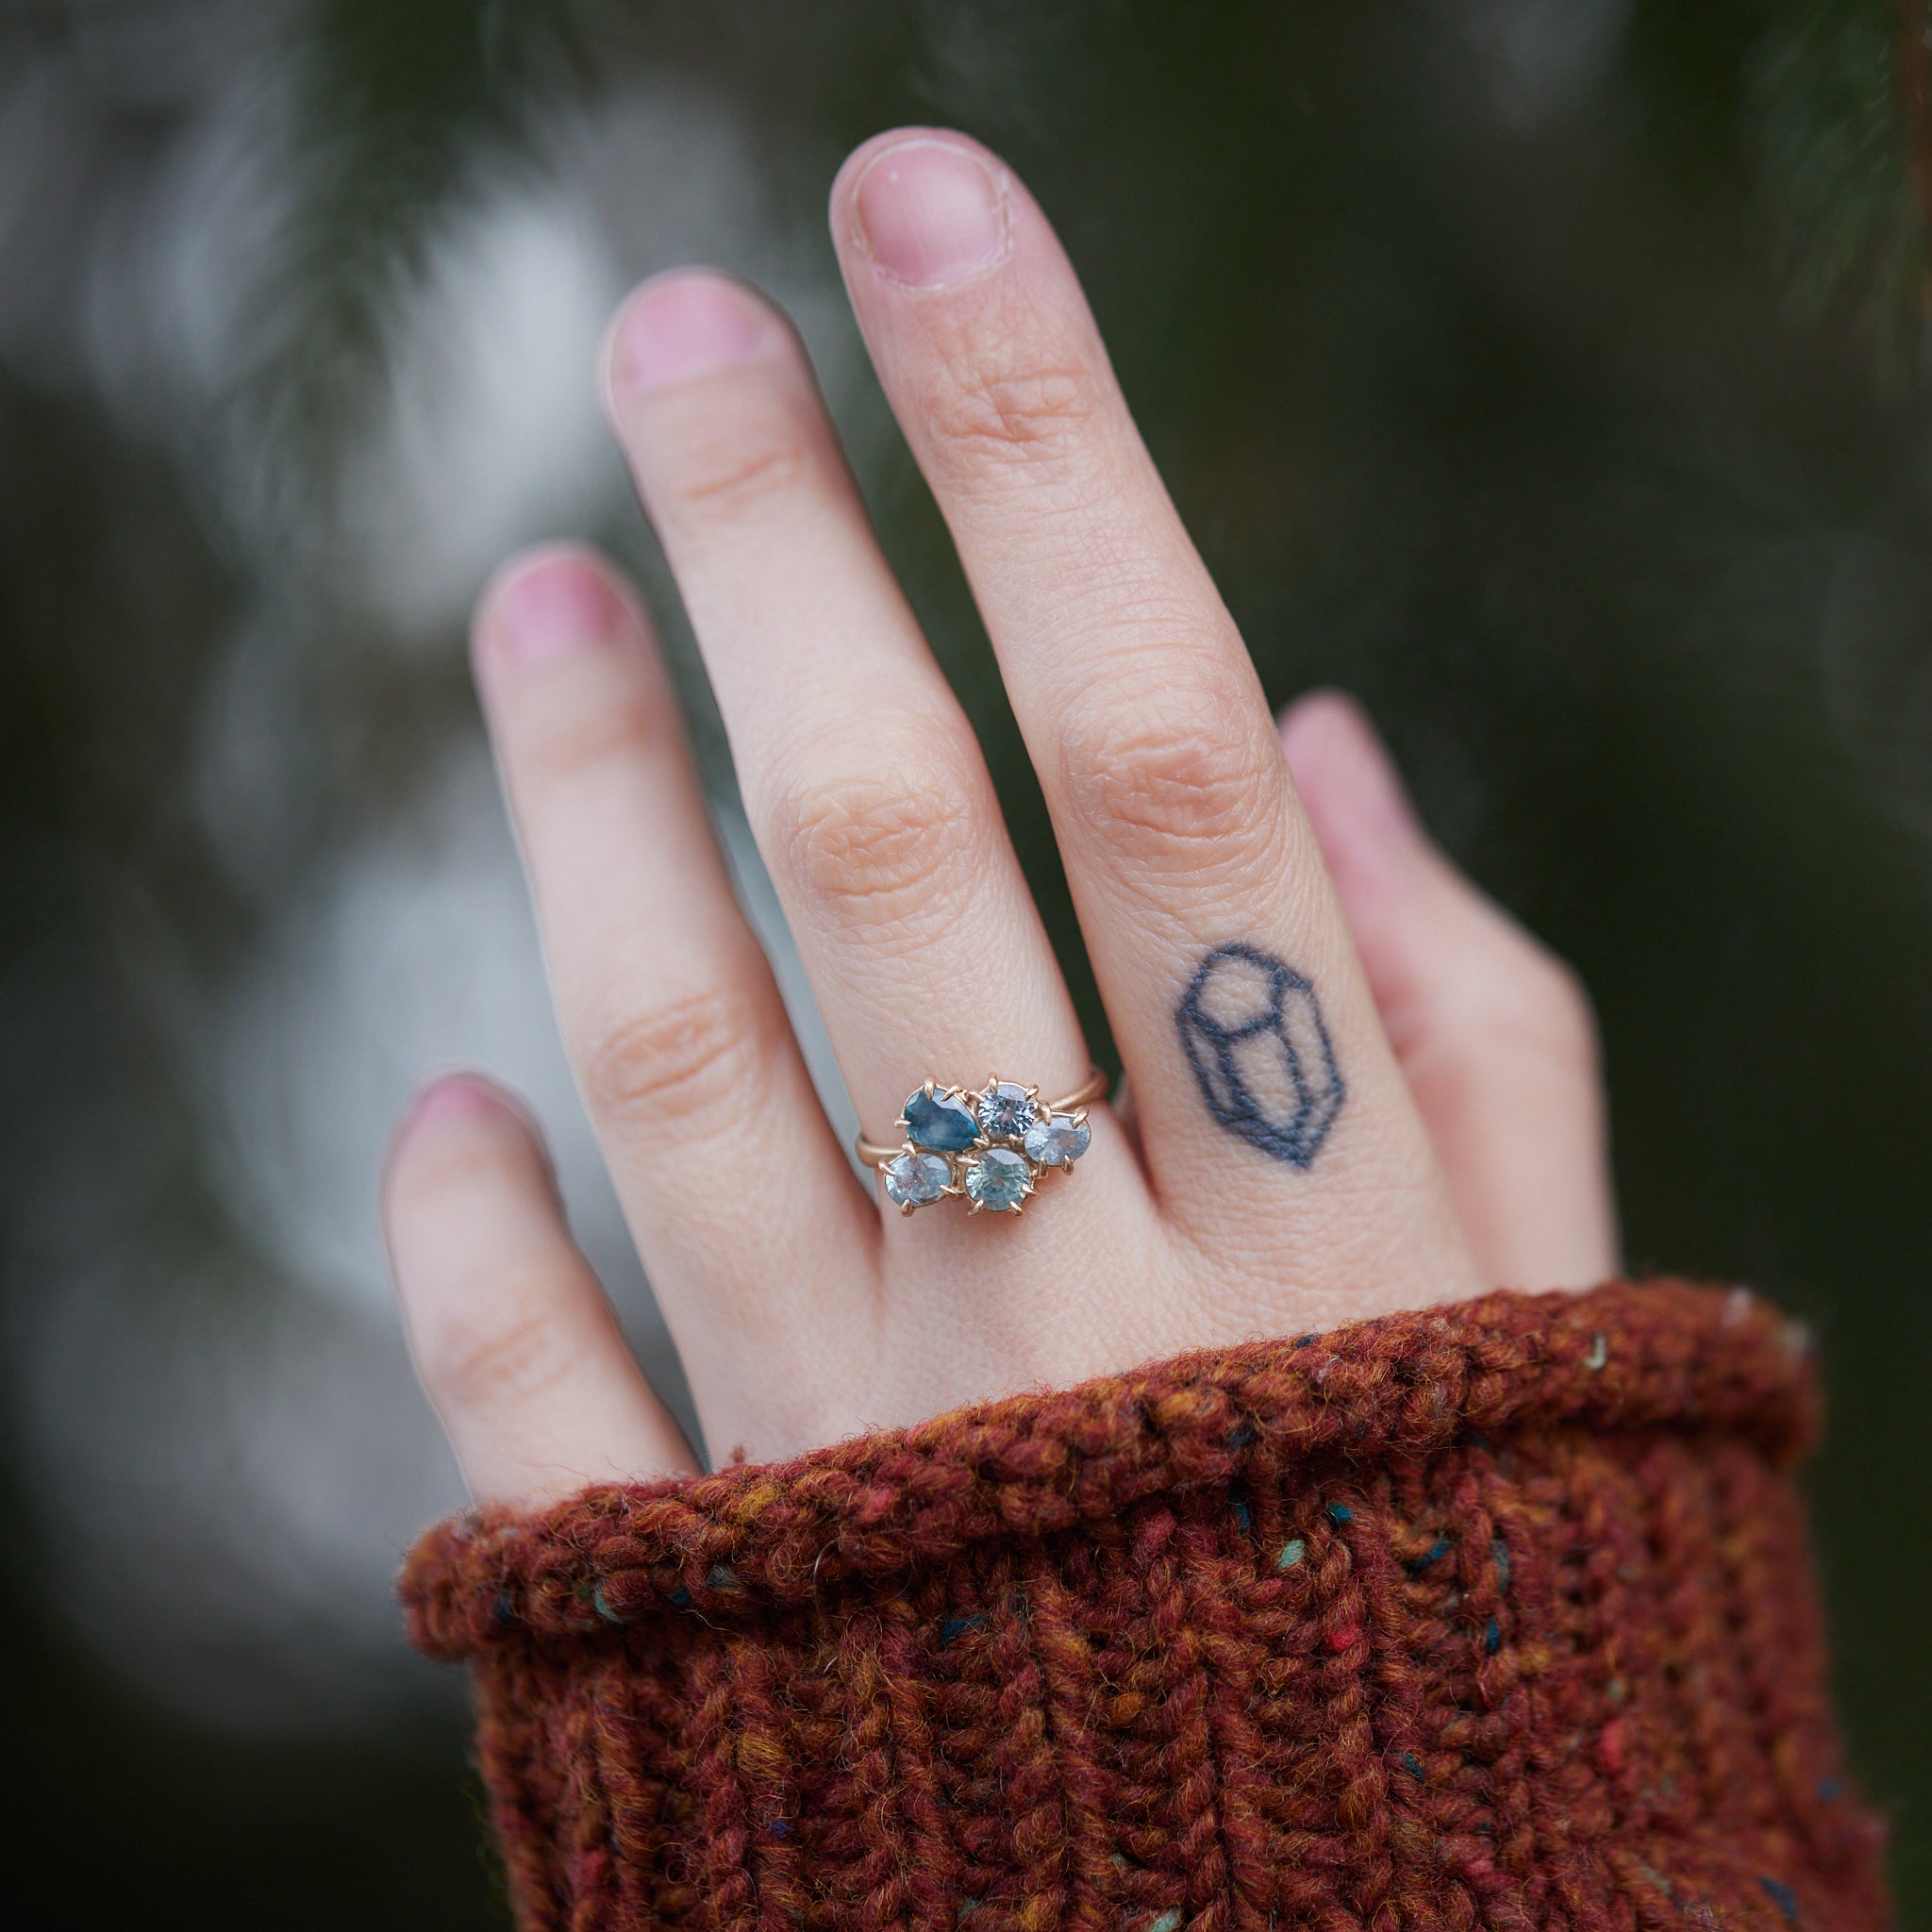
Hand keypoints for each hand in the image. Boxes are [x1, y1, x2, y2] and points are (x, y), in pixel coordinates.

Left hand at [381, 130, 1616, 1503]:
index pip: (1170, 749)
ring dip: (581, 807)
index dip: (1046, 449)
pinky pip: (536, 1395)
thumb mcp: (1566, 1341)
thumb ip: (1477, 1043)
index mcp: (1336, 1237)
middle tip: (676, 320)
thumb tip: (1343, 736)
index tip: (929, 201)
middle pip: (898, 855)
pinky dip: (462, 1232)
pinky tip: (436, 1091)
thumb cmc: (1477, 1643)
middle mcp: (1080, 1324)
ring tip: (527, 585)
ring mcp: (862, 1478)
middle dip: (785, 551)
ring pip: (673, 1072)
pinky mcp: (701, 1628)